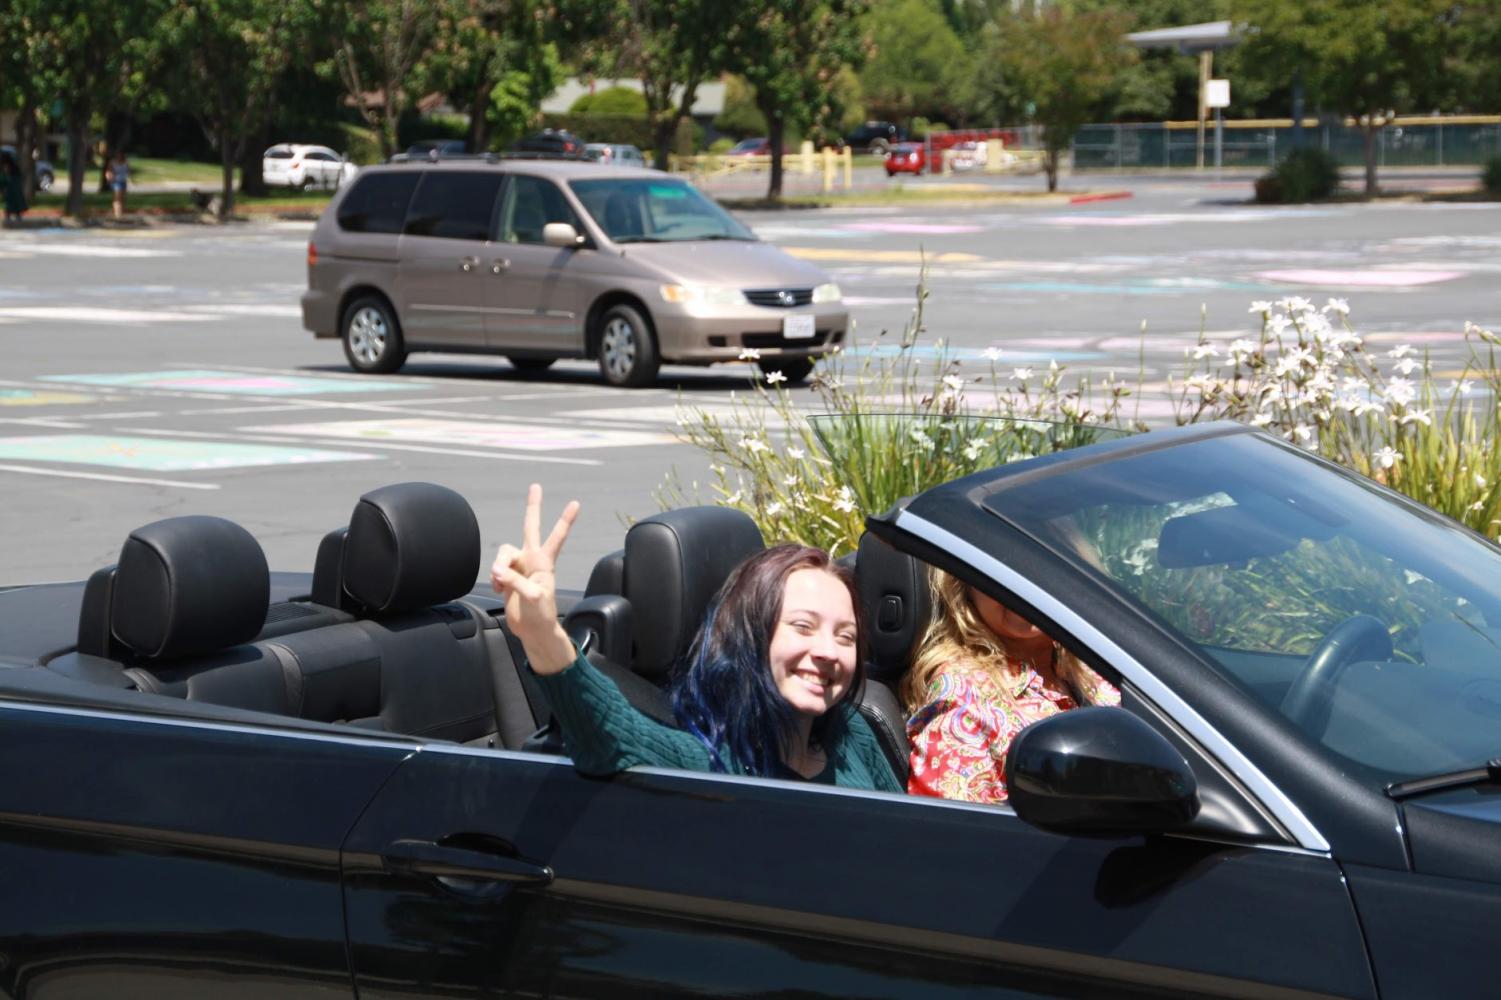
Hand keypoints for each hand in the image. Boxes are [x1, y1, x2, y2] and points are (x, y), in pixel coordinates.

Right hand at [490, 483, 579, 673]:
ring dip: (498, 566)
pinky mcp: (508, 577)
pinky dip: (494, 578)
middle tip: (535, 486)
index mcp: (544, 562)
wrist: (533, 630)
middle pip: (530, 527)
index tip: (576, 503)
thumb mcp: (532, 598)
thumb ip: (516, 581)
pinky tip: (500, 590)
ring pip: (503, 552)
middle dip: (533, 507)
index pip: (556, 537)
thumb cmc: (541, 615)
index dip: (564, 521)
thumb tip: (498, 570)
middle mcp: (532, 560)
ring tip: (500, 583)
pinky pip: (495, 569)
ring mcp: (519, 567)